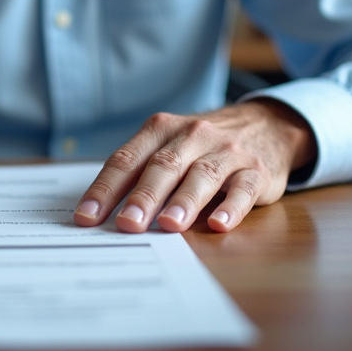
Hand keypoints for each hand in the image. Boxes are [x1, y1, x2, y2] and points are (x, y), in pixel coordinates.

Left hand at [73, 99, 315, 233]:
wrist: (265, 125)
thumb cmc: (203, 146)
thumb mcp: (171, 146)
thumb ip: (141, 173)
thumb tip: (101, 214)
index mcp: (162, 129)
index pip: (127, 160)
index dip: (105, 189)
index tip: (86, 217)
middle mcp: (193, 135)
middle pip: (163, 166)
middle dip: (144, 196)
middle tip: (127, 224)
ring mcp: (227, 151)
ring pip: (202, 175)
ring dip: (184, 201)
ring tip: (168, 225)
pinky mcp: (256, 170)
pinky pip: (243, 188)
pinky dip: (231, 206)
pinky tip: (218, 223)